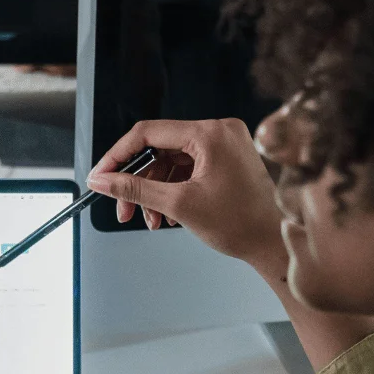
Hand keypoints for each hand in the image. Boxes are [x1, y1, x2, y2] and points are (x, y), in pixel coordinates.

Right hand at [87, 118, 285, 274]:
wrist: (274, 242)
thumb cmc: (238, 224)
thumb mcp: (177, 205)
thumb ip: (134, 189)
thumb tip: (101, 180)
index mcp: (210, 133)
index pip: (148, 133)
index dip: (118, 156)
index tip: (100, 177)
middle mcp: (218, 131)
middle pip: (158, 149)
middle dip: (136, 182)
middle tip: (121, 209)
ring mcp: (224, 145)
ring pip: (169, 163)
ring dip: (152, 192)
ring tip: (147, 220)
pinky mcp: (225, 160)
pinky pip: (185, 169)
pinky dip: (170, 191)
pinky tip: (164, 216)